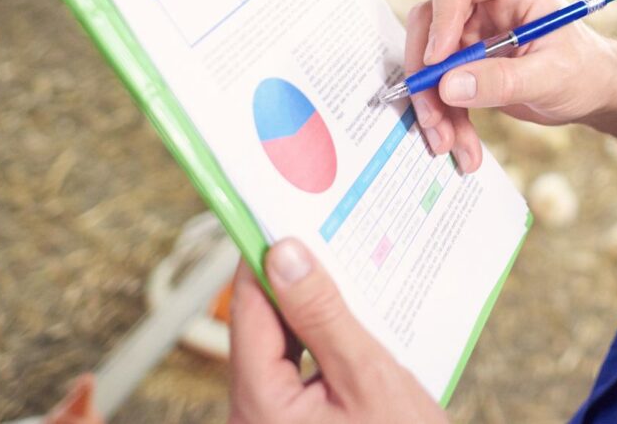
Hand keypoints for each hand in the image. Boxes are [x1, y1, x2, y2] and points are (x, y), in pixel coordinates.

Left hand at [228, 239, 445, 423]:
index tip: (284, 212)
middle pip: (260, 329)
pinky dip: (318, 345)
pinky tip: (350, 322)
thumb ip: (323, 315)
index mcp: (258, 405)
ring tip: (345, 272)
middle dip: (292, 282)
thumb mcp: (368, 378)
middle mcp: (249, 418)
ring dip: (309, 313)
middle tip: (326, 234)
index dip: (264, 257)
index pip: (248, 310)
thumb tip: (285, 254)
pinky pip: (292, 374)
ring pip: (277, 349)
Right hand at [403, 0, 616, 172]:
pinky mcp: (468, 62)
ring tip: (447, 143)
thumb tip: (449, 86)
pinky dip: (446, 117)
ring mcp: (475, 32)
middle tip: (433, 116)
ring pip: (430, 60)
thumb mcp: (551, 77)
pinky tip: (462, 146)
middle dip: (426, 72)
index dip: (441, 13)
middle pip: (430, 21)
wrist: (594, 91)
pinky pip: (442, 85)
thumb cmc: (586, 71)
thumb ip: (502, 80)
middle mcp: (488, 3)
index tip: (438, 59)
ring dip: (432, 105)